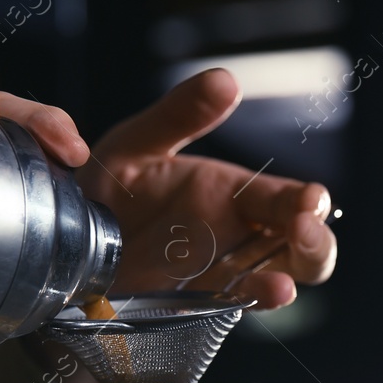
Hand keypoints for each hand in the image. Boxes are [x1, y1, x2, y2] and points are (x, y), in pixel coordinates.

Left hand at [78, 69, 335, 309]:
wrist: (67, 243)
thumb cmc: (108, 192)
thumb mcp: (138, 143)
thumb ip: (180, 114)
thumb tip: (225, 80)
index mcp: (235, 194)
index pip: (289, 198)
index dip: (308, 201)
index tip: (310, 199)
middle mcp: (239, 236)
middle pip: (303, 243)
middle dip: (315, 240)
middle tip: (304, 229)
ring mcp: (223, 272)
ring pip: (286, 276)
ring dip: (296, 273)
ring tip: (285, 275)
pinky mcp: (201, 301)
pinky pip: (240, 302)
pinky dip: (258, 299)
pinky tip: (269, 291)